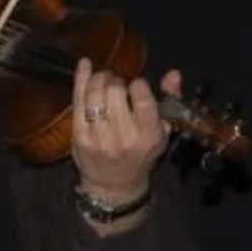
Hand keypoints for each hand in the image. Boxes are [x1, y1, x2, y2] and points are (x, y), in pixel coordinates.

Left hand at [71, 57, 182, 201]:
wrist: (114, 185)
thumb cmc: (142, 155)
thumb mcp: (163, 132)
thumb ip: (170, 100)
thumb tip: (173, 73)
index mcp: (148, 135)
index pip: (142, 97)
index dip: (138, 84)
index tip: (136, 87)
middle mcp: (123, 136)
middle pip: (114, 90)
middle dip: (116, 81)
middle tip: (117, 84)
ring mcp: (98, 136)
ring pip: (95, 93)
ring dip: (99, 79)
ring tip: (104, 80)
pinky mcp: (79, 135)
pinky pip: (78, 100)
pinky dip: (80, 79)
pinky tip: (85, 64)